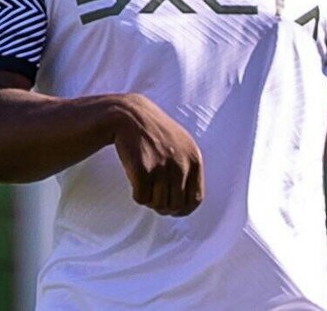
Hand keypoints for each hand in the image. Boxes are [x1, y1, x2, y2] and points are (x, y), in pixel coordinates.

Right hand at [107, 94, 203, 216]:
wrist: (132, 116)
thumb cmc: (156, 133)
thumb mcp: (183, 146)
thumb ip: (189, 171)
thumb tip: (188, 205)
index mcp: (194, 159)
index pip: (195, 200)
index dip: (182, 209)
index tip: (172, 209)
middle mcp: (182, 165)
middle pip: (174, 206)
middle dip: (163, 206)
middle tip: (154, 195)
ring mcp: (163, 167)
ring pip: (157, 204)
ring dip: (150, 199)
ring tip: (146, 182)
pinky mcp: (143, 170)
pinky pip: (141, 198)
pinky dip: (137, 194)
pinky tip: (136, 179)